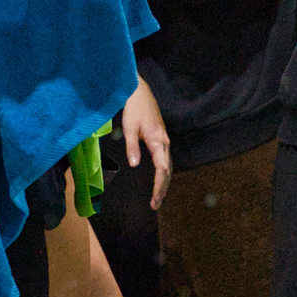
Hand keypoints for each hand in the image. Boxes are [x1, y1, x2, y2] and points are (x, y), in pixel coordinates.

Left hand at [120, 75, 171, 208]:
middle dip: (162, 189)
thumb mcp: (129, 128)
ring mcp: (163, 140)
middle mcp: (164, 142)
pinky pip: (165, 159)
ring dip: (163, 182)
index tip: (154, 199)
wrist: (139, 92)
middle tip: (155, 205)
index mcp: (158, 141)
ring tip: (157, 197)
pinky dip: (163, 173)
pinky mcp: (160, 138)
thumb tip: (134, 165)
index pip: (161, 169)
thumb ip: (132, 147)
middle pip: (167, 170)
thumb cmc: (134, 109)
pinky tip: (158, 179)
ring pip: (168, 165)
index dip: (158, 186)